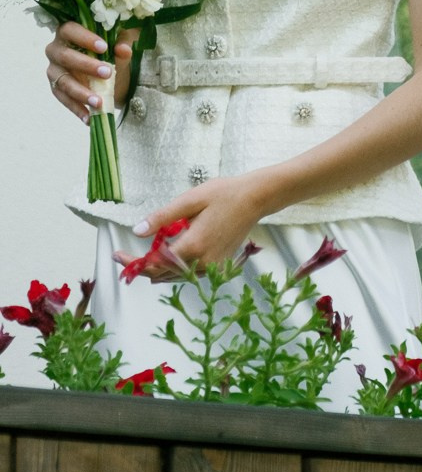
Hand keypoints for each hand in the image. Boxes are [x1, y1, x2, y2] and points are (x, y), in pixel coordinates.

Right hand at [45, 22, 133, 121]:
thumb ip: (122, 42)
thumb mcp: (120, 41)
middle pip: (65, 56)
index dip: (84, 38)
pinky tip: (89, 118)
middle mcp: (55, 49)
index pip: (70, 30)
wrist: (106, 67)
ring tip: (99, 103)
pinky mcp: (56, 87)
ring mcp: (54, 70)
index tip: (104, 47)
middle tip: (107, 73)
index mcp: (68, 31)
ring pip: (63, 82)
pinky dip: (77, 109)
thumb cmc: (110, 46)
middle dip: (86, 66)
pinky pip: (63, 99)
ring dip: (81, 93)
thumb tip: (124, 49)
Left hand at [114, 174, 270, 279]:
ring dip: (157, 269)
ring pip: (175, 277)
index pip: (155, 263)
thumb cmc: (224, 194)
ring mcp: (212, 267)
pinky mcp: (218, 266)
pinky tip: (168, 256)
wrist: (255, 199)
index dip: (133, 263)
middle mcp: (203, 262)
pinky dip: (174, 268)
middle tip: (125, 257)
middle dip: (142, 267)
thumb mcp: (189, 200)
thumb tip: (137, 231)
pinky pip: (189, 274)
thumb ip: (162, 218)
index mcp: (194, 246)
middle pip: (162, 274)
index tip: (118, 257)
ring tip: (142, 257)